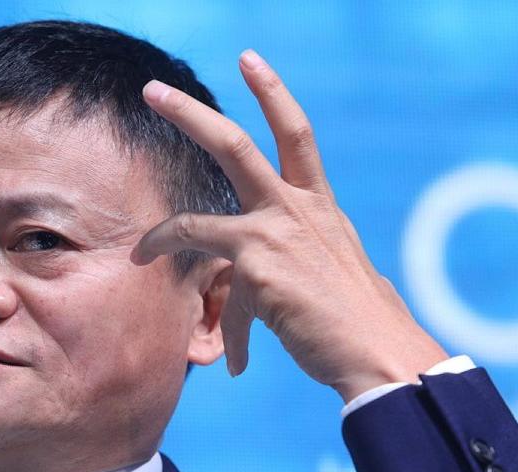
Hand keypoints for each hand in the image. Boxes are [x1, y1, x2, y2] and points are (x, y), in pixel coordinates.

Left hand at [132, 49, 446, 402]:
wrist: (378, 348)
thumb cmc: (358, 318)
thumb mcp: (329, 270)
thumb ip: (295, 258)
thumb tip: (265, 281)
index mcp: (318, 205)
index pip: (295, 134)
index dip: (272, 93)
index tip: (248, 60)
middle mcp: (295, 210)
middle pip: (234, 146)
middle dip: (188, 115)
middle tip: (152, 90)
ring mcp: (273, 237)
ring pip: (197, 224)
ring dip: (161, 237)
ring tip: (139, 252)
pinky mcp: (257, 272)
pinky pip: (223, 304)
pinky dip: (232, 337)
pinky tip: (238, 365)